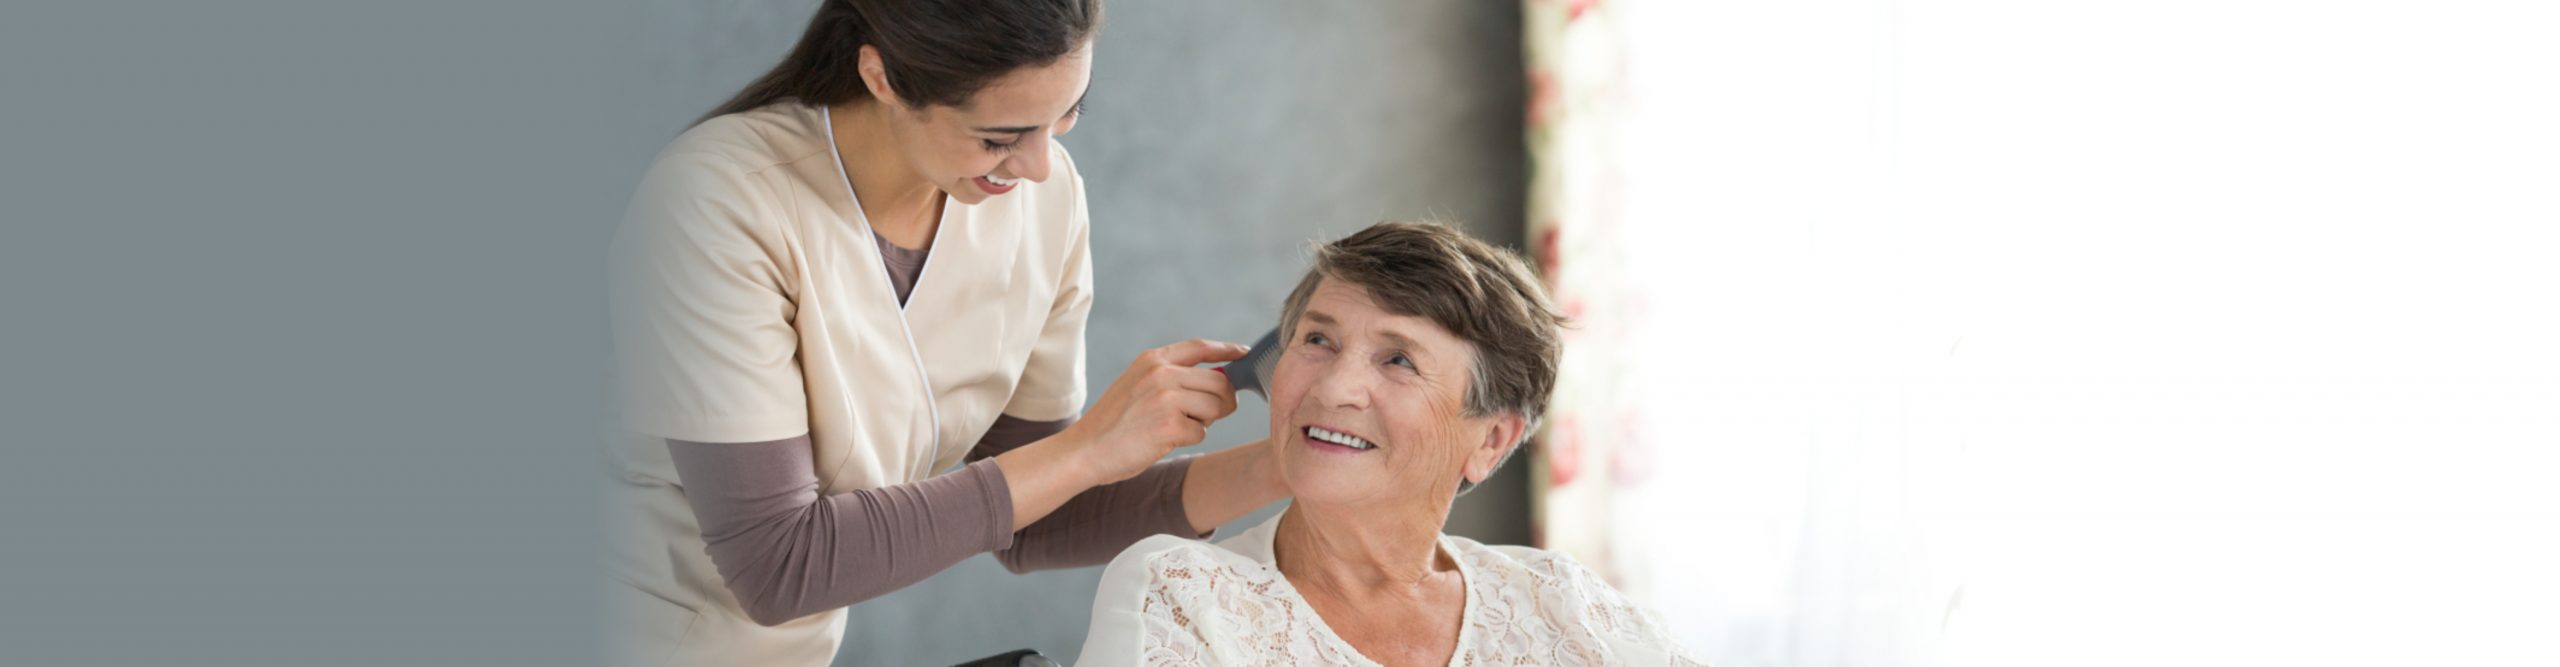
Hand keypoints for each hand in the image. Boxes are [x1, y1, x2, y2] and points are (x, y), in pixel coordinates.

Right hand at [1066, 339, 1246, 483]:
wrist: (1084, 450)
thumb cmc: (1113, 424)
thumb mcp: (1138, 385)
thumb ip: (1172, 377)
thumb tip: (1220, 380)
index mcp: (1152, 359)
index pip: (1200, 347)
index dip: (1227, 349)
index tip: (1243, 353)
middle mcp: (1161, 373)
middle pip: (1219, 382)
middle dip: (1222, 402)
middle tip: (1205, 417)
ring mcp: (1166, 398)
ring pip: (1216, 407)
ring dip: (1204, 422)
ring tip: (1175, 427)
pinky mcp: (1170, 425)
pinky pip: (1202, 432)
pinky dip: (1189, 439)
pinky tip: (1163, 440)